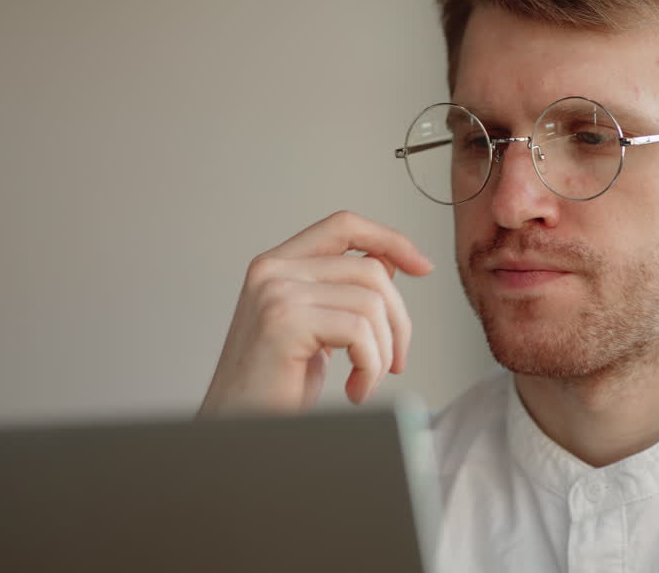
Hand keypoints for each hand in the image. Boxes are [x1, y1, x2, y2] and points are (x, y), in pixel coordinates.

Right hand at [197, 211, 433, 415]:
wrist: (236, 433)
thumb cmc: (273, 389)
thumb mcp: (315, 329)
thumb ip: (342, 291)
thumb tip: (392, 260)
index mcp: (276, 265)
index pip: (343, 226)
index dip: (389, 238)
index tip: (422, 266)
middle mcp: (272, 270)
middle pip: (370, 269)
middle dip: (398, 321)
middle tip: (394, 362)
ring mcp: (276, 293)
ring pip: (371, 302)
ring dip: (383, 352)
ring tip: (365, 381)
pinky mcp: (284, 322)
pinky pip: (359, 331)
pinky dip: (370, 366)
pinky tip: (355, 390)